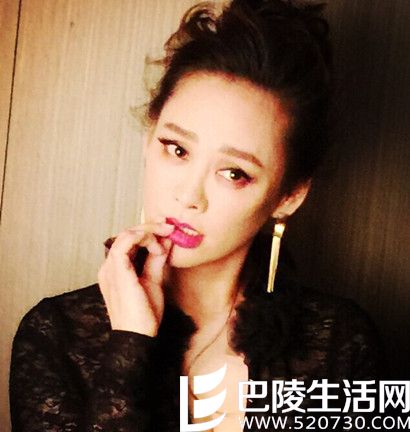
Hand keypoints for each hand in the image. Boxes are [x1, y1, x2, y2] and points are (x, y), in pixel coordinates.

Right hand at [97, 221, 173, 335]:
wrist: (138, 336)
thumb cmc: (145, 315)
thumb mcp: (154, 280)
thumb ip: (157, 260)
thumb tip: (166, 240)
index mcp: (115, 270)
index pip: (129, 242)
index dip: (149, 233)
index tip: (168, 231)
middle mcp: (109, 266)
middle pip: (127, 235)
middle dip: (150, 228)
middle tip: (170, 227)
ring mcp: (110, 267)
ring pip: (126, 234)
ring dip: (148, 231)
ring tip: (166, 238)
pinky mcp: (117, 270)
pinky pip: (126, 242)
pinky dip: (142, 237)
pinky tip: (157, 245)